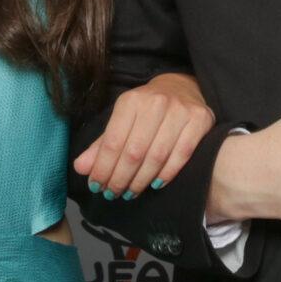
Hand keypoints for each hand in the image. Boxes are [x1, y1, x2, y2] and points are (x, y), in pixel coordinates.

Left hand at [73, 71, 214, 197]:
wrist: (182, 87)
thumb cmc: (146, 109)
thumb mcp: (121, 120)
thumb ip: (101, 145)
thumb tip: (81, 168)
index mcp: (130, 101)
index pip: (113, 142)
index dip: (103, 168)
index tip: (97, 186)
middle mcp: (156, 103)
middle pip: (134, 152)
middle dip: (121, 178)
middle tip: (114, 194)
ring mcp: (180, 111)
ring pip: (157, 156)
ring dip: (141, 180)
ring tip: (131, 192)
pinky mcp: (200, 120)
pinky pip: (182, 155)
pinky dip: (167, 174)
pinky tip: (155, 185)